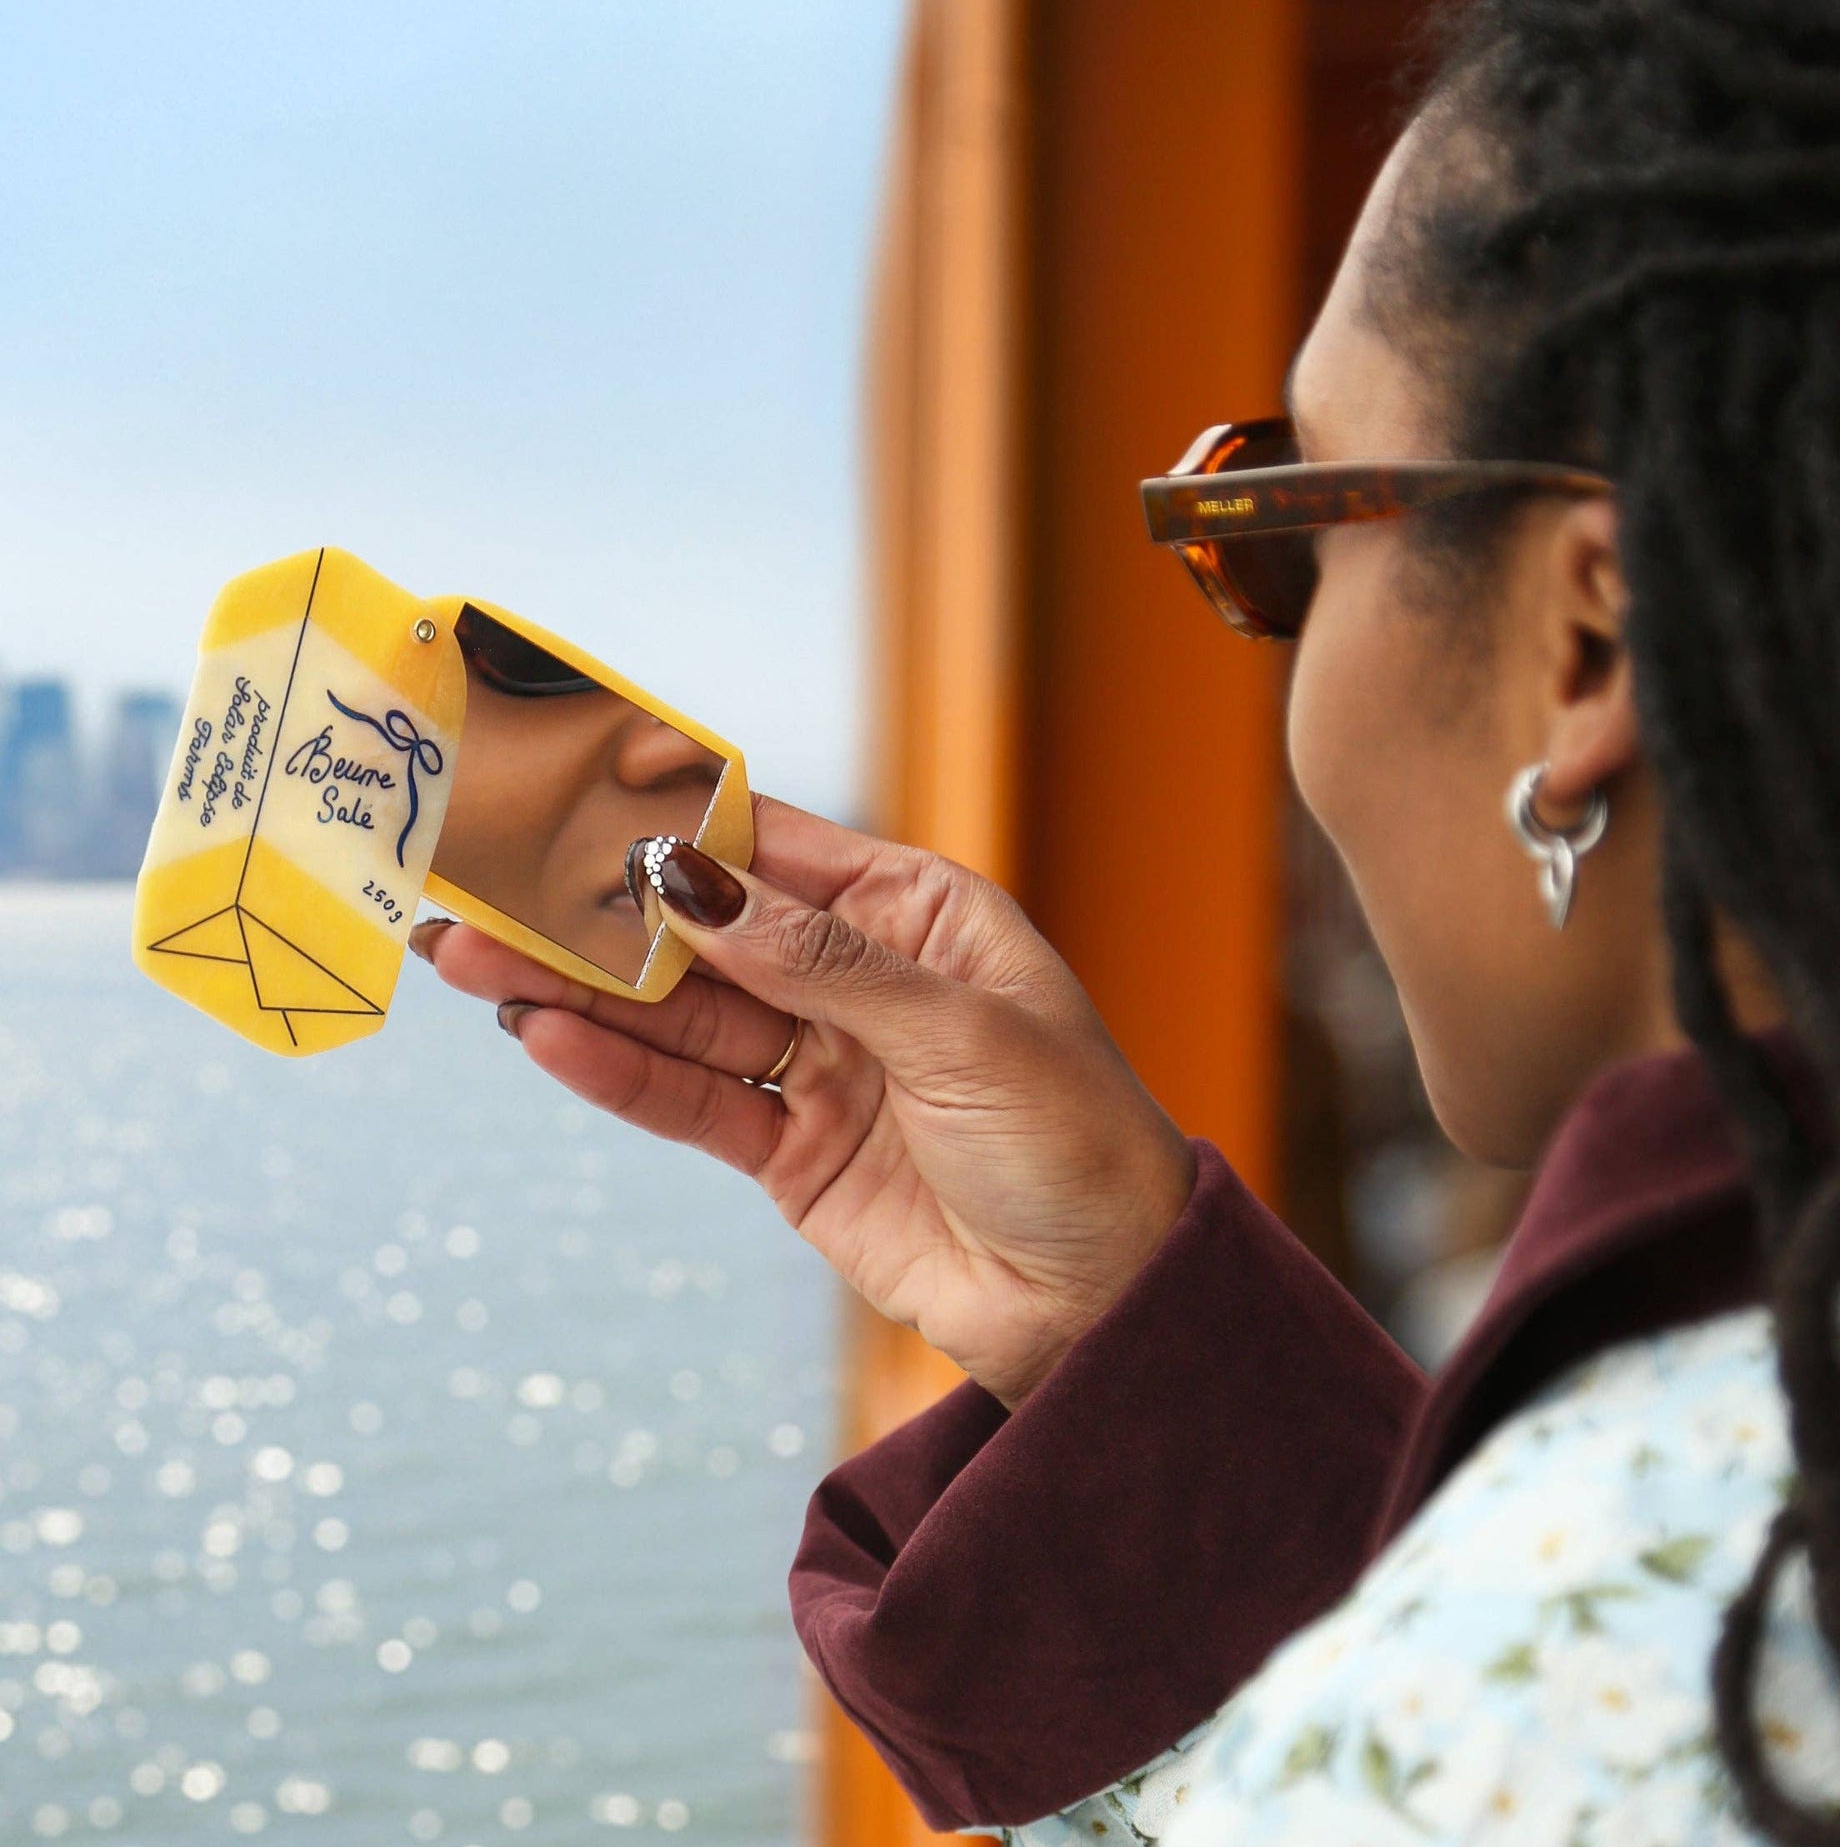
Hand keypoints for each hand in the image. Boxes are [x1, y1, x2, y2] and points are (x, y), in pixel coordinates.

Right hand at [412, 796, 1194, 1408]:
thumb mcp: (962, 1033)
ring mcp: (821, 1067)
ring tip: (470, 957)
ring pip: (682, 1016)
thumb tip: (689, 883)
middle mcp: (859, 979)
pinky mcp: (793, 1154)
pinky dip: (620, 1075)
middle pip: (706, 933)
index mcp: (920, 914)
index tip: (566, 793)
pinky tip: (546, 1039)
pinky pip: (695, 1103)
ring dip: (580, 991)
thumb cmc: (1077, 1143)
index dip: (672, 823)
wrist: (1108, 1307)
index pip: (773, 847)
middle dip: (597, 911)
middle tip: (481, 885)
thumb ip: (818, 962)